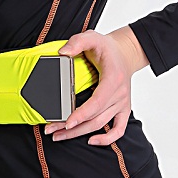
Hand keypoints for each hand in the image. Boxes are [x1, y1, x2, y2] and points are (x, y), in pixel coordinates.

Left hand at [44, 25, 148, 146]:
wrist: (125, 53)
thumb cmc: (107, 47)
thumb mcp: (91, 37)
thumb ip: (77, 42)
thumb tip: (62, 53)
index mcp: (113, 79)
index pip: (97, 102)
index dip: (81, 114)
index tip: (67, 122)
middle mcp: (120, 94)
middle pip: (95, 118)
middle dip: (72, 127)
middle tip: (52, 131)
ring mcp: (122, 103)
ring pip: (101, 125)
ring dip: (80, 134)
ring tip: (60, 136)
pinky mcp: (123, 109)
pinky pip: (119, 129)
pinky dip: (107, 139)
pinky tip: (92, 141)